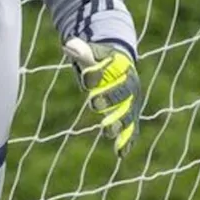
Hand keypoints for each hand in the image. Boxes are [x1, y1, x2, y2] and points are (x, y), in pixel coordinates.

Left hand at [62, 38, 141, 157]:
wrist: (121, 69)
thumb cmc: (102, 61)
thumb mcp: (91, 54)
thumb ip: (81, 50)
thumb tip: (68, 45)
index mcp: (121, 66)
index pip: (109, 69)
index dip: (97, 73)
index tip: (85, 77)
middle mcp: (129, 85)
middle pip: (122, 92)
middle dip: (109, 98)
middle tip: (93, 103)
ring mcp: (130, 103)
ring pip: (127, 113)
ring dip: (118, 122)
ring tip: (107, 131)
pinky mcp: (129, 117)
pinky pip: (130, 130)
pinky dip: (126, 141)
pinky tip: (120, 154)